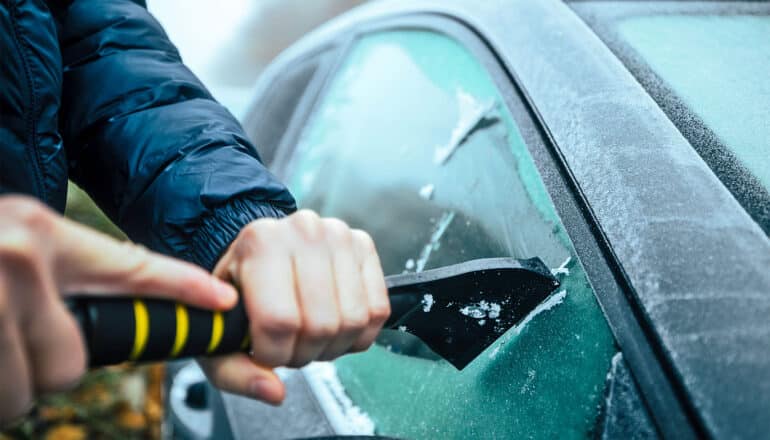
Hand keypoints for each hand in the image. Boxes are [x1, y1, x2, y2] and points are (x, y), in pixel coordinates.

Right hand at [0, 196, 237, 422]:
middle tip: (16, 337)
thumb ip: (65, 271)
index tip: (222, 304)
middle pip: (70, 362)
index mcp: (42, 236)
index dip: (183, 288)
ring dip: (9, 383)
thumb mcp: (19, 238)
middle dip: (47, 365)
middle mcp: (16, 260)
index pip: (132, 267)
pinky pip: (0, 399)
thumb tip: (112, 316)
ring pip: (28, 388)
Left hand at [200, 210, 389, 403]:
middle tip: (289, 346)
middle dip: (304, 353)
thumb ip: (234, 371)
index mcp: (259, 243)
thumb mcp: (219, 329)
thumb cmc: (239, 289)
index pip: (279, 320)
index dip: (275, 355)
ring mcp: (339, 236)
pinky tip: (334, 326)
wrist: (262, 249)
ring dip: (332, 346)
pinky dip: (358, 334)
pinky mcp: (364, 246)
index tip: (265, 353)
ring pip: (352, 321)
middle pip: (320, 325)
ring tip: (310, 335)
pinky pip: (377, 311)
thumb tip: (274, 392)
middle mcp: (303, 231)